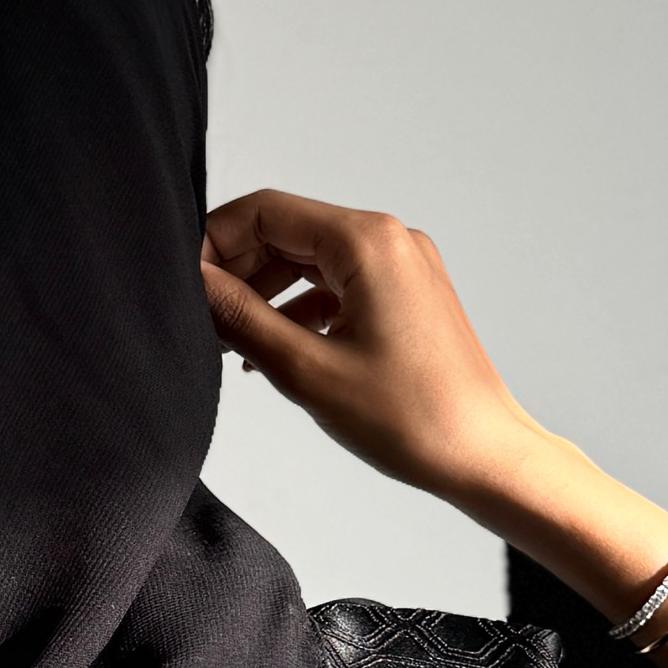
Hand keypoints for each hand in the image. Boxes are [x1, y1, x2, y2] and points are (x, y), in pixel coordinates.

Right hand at [199, 182, 667, 667]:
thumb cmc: (412, 418)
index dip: (213, 242)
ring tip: (227, 342)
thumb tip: (193, 284)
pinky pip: (338, 283)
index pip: (265, 211)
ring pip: (309, 259)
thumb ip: (239, 317)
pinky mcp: (407, 295)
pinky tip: (272, 349)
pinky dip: (299, 307)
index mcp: (366, 241)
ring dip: (264, 292)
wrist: (485, 457)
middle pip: (287, 230)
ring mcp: (402, 266)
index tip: (182, 284)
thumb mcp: (305, 369)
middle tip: (198, 318)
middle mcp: (388, 239)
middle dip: (237, 269)